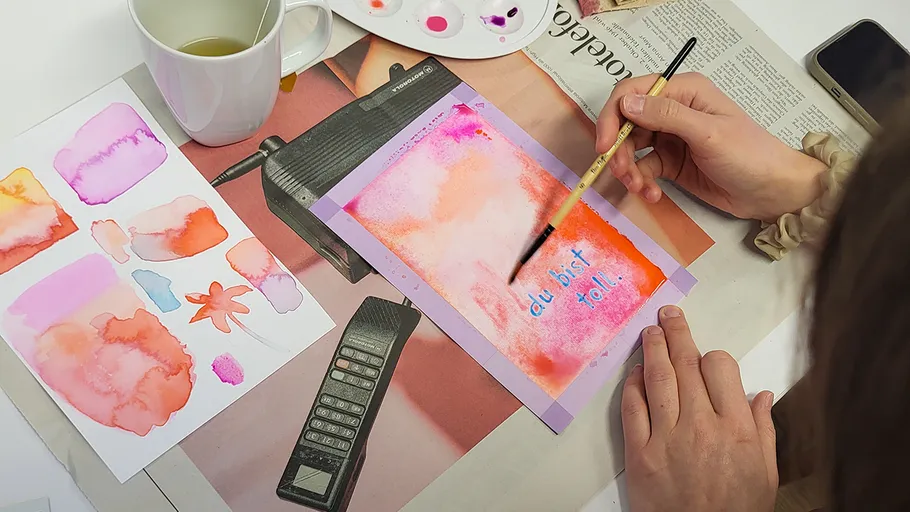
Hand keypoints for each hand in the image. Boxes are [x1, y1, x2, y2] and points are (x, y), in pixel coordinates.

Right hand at [597, 73, 826, 221]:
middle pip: (626, 122)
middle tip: (622, 173)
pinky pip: (643, 168)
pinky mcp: (671, 162)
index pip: (633, 92)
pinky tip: (653, 194)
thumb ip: (666, 116)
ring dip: (629, 169)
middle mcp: (673, 110)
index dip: (613, 116)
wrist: (772, 191)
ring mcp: (671, 137)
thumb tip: (626, 104)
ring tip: (640, 187)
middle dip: (620, 149)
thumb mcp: (708, 133)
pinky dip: (642, 181)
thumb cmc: (749, 154)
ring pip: (631, 147)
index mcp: (684, 91)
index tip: (605, 145)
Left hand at [622, 306, 777, 511]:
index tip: (705, 354)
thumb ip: (763, 430)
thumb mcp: (765, 475)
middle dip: (677, 333)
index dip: (711, 356)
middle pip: (686, 365)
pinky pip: (632, 409)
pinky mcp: (639, 453)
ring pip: (658, 379)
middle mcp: (702, 426)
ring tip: (649, 332)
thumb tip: (761, 394)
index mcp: (737, 429)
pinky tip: (634, 373)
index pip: (720, 369)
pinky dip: (632, 386)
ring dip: (652, 349)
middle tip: (668, 314)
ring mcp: (667, 438)